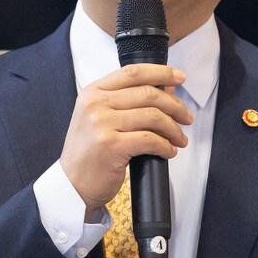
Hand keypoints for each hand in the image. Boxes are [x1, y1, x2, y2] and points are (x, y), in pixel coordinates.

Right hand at [60, 63, 192, 212]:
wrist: (71, 185)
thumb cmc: (88, 153)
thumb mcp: (102, 119)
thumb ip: (129, 101)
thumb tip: (167, 88)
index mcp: (92, 92)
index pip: (133, 72)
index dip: (161, 72)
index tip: (179, 78)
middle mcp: (95, 104)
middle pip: (148, 93)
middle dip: (175, 105)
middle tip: (186, 117)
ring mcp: (102, 124)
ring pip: (153, 116)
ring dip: (173, 129)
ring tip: (179, 139)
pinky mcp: (111, 146)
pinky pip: (150, 140)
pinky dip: (165, 146)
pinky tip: (168, 151)